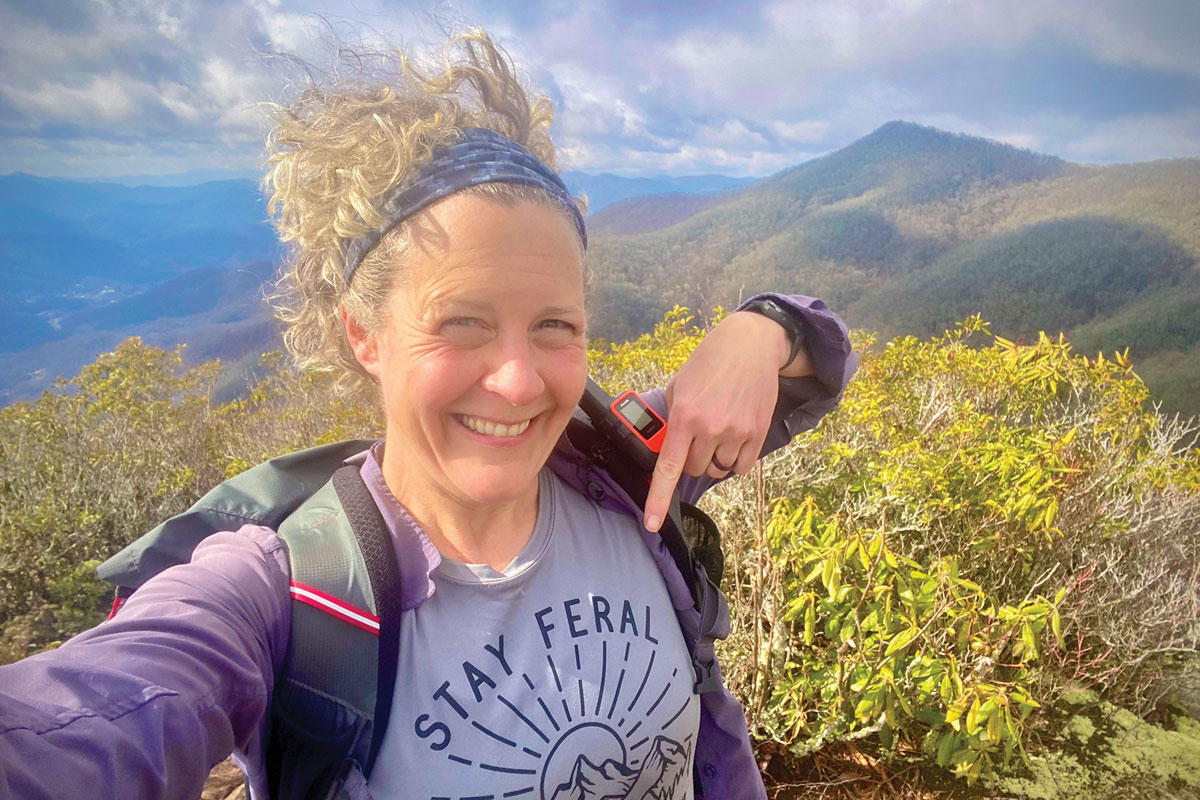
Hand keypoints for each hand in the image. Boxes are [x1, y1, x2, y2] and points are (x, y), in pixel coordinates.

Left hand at [643, 311, 791, 530]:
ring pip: (717, 469)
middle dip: (692, 459)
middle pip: (694, 470)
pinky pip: (740, 466)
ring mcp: (736, 432)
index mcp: (684, 416)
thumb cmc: (709, 363)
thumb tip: (667, 448)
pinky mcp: (757, 433)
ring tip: (718, 430)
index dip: (658, 499)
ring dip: (714, 458)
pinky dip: (734, 460)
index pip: (669, 468)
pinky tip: (734, 438)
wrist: (750, 345)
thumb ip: (673, 419)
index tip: (651, 523)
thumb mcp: (680, 386)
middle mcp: (710, 428)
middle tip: (698, 435)